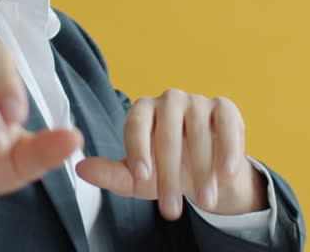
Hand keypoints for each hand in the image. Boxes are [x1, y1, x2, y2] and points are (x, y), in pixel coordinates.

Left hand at [75, 88, 266, 219]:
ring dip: (202, 168)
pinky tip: (226, 171)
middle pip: (167, 132)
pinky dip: (229, 146)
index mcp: (142, 111)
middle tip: (172, 209)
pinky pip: (227, 122)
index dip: (138, 151)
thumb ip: (112, 173)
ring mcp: (197, 101)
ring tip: (204, 200)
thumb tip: (81, 169)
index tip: (141, 178)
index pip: (135, 125)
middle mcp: (168, 100)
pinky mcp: (225, 108)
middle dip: (170, 174)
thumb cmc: (166, 170)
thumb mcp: (139, 178)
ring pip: (198, 130)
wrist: (206, 172)